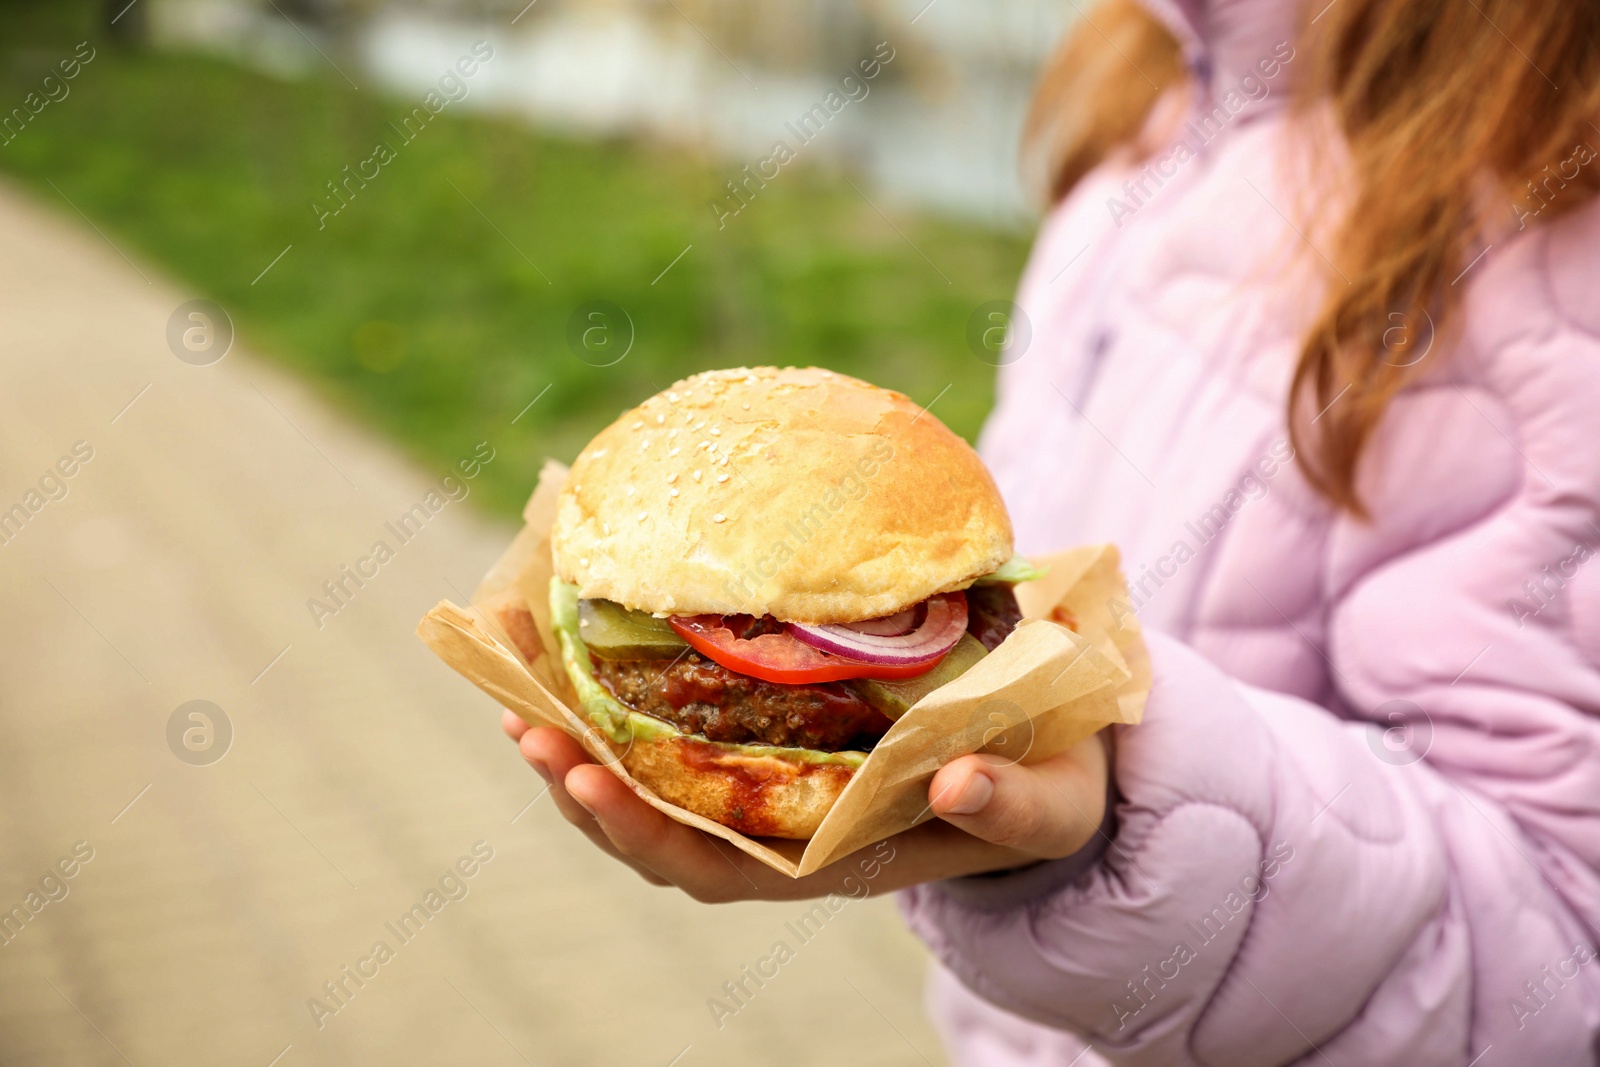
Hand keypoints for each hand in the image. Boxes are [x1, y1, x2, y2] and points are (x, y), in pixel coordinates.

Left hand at [501, 710, 1111, 901]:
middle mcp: (782, 833)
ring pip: (650, 786)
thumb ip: (1011, 805)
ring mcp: (769, 790)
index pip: (716, 865)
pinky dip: (618, 701)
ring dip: (579, 739)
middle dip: (582, 784)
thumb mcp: (1048, 802)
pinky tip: (576, 648)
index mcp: (833, 857)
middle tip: (521, 722)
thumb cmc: (1048, 790)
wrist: (1052, 768)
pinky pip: (676, 735)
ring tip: (515, 680)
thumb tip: (957, 782)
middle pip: (656, 830)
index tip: (588, 777)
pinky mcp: (770, 742)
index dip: (645, 829)